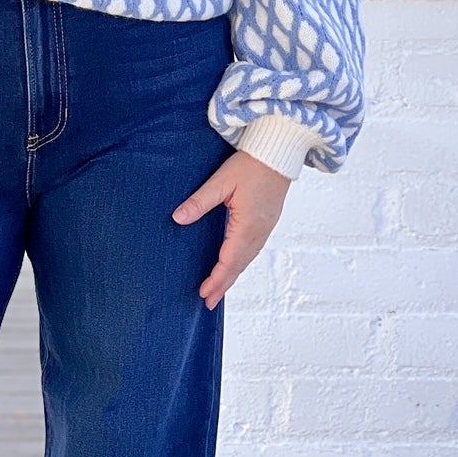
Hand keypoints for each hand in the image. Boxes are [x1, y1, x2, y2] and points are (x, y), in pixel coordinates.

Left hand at [172, 150, 290, 309]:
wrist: (279, 153)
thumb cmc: (252, 164)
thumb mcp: (221, 181)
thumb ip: (199, 201)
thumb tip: (178, 218)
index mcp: (247, 225)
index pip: (229, 260)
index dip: (216, 279)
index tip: (204, 294)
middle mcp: (259, 231)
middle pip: (239, 266)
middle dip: (223, 285)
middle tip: (208, 303)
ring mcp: (265, 228)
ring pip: (247, 260)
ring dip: (232, 276)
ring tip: (218, 290)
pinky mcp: (267, 222)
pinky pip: (253, 250)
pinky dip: (241, 263)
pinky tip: (234, 266)